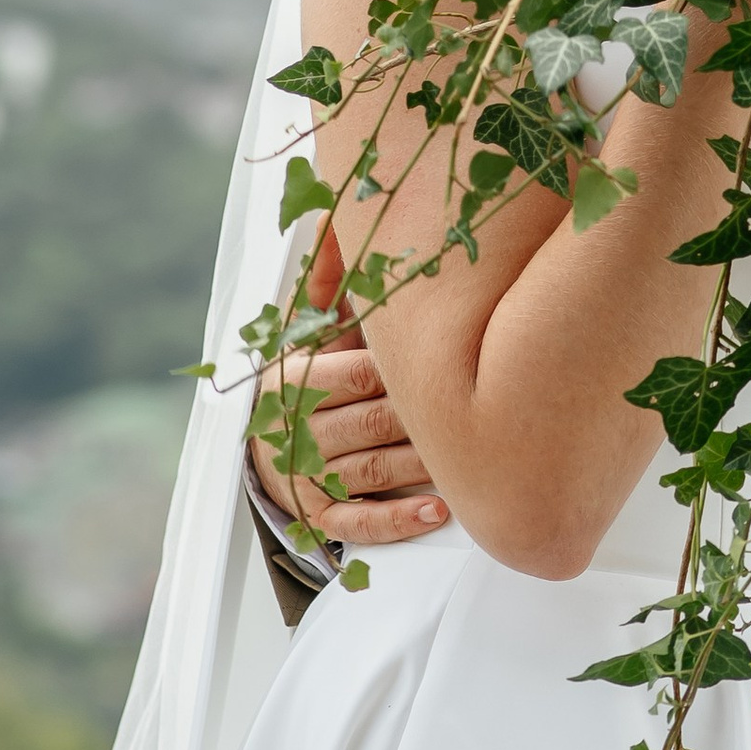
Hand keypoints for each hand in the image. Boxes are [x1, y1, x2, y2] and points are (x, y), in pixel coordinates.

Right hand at [252, 234, 448, 548]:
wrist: (271, 439)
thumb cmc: (312, 372)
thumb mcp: (311, 325)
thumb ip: (333, 281)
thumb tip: (345, 225)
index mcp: (293, 377)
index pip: (357, 373)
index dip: (406, 371)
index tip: (451, 362)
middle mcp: (295, 429)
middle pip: (373, 423)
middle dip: (427, 418)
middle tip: (479, 410)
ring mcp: (305, 477)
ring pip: (371, 470)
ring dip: (424, 466)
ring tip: (472, 460)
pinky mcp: (318, 516)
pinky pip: (357, 524)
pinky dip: (397, 520)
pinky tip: (436, 511)